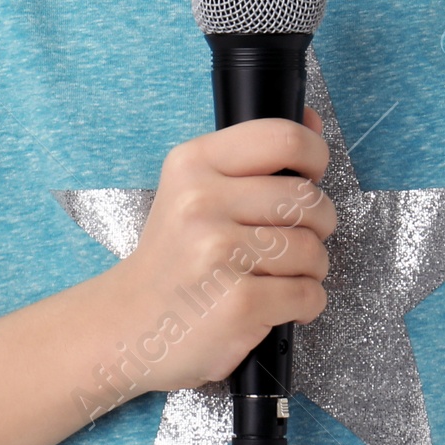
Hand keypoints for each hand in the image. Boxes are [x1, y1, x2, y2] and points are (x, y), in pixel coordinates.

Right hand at [106, 108, 338, 397]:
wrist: (127, 324)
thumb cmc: (173, 255)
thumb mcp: (195, 188)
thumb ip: (255, 155)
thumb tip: (312, 121)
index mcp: (193, 163)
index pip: (283, 137)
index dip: (314, 155)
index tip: (311, 175)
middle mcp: (202, 202)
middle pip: (307, 199)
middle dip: (317, 224)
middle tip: (292, 239)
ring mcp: (219, 253)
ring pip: (313, 250)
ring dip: (311, 269)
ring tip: (278, 274)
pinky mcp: (238, 303)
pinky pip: (307, 295)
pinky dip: (304, 304)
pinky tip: (274, 303)